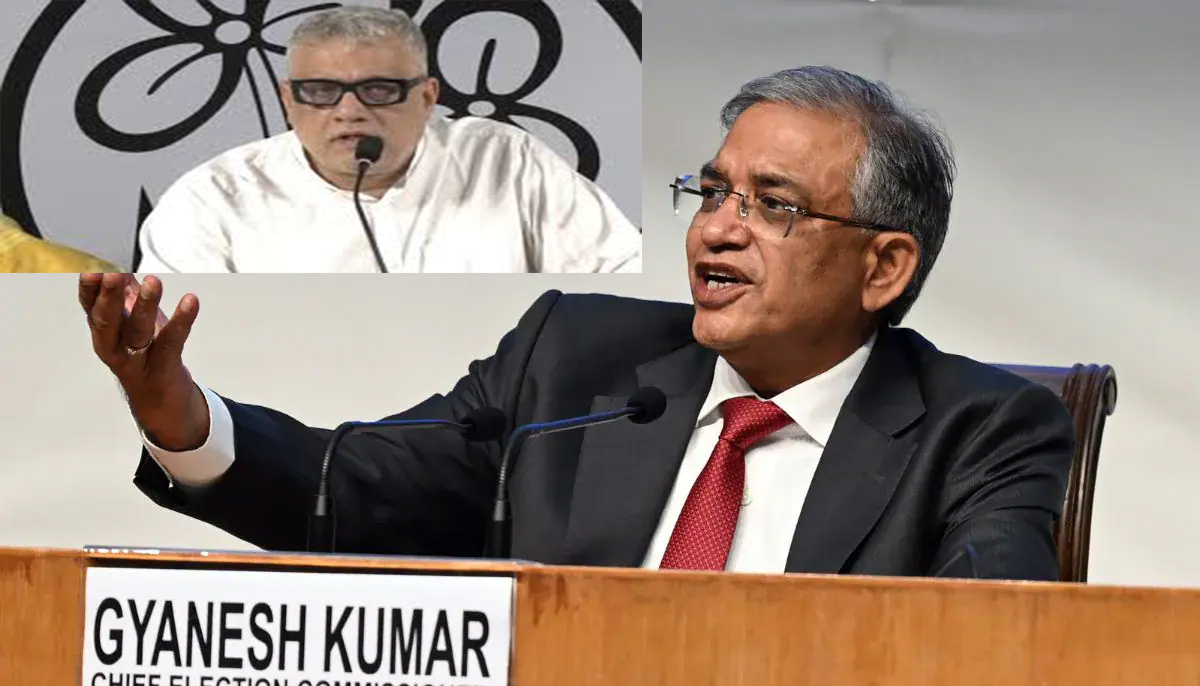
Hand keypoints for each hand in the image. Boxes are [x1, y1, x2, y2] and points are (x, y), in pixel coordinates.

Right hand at [79, 273, 209, 450]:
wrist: (162, 401)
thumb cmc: (146, 353)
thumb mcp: (133, 321)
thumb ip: (127, 294)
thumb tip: (119, 265)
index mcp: (105, 332)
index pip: (90, 308)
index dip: (89, 290)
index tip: (91, 270)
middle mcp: (115, 347)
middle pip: (107, 322)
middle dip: (108, 298)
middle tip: (112, 274)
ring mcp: (138, 360)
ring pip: (138, 332)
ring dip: (145, 306)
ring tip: (153, 282)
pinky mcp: (164, 368)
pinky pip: (172, 343)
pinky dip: (181, 321)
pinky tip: (190, 301)